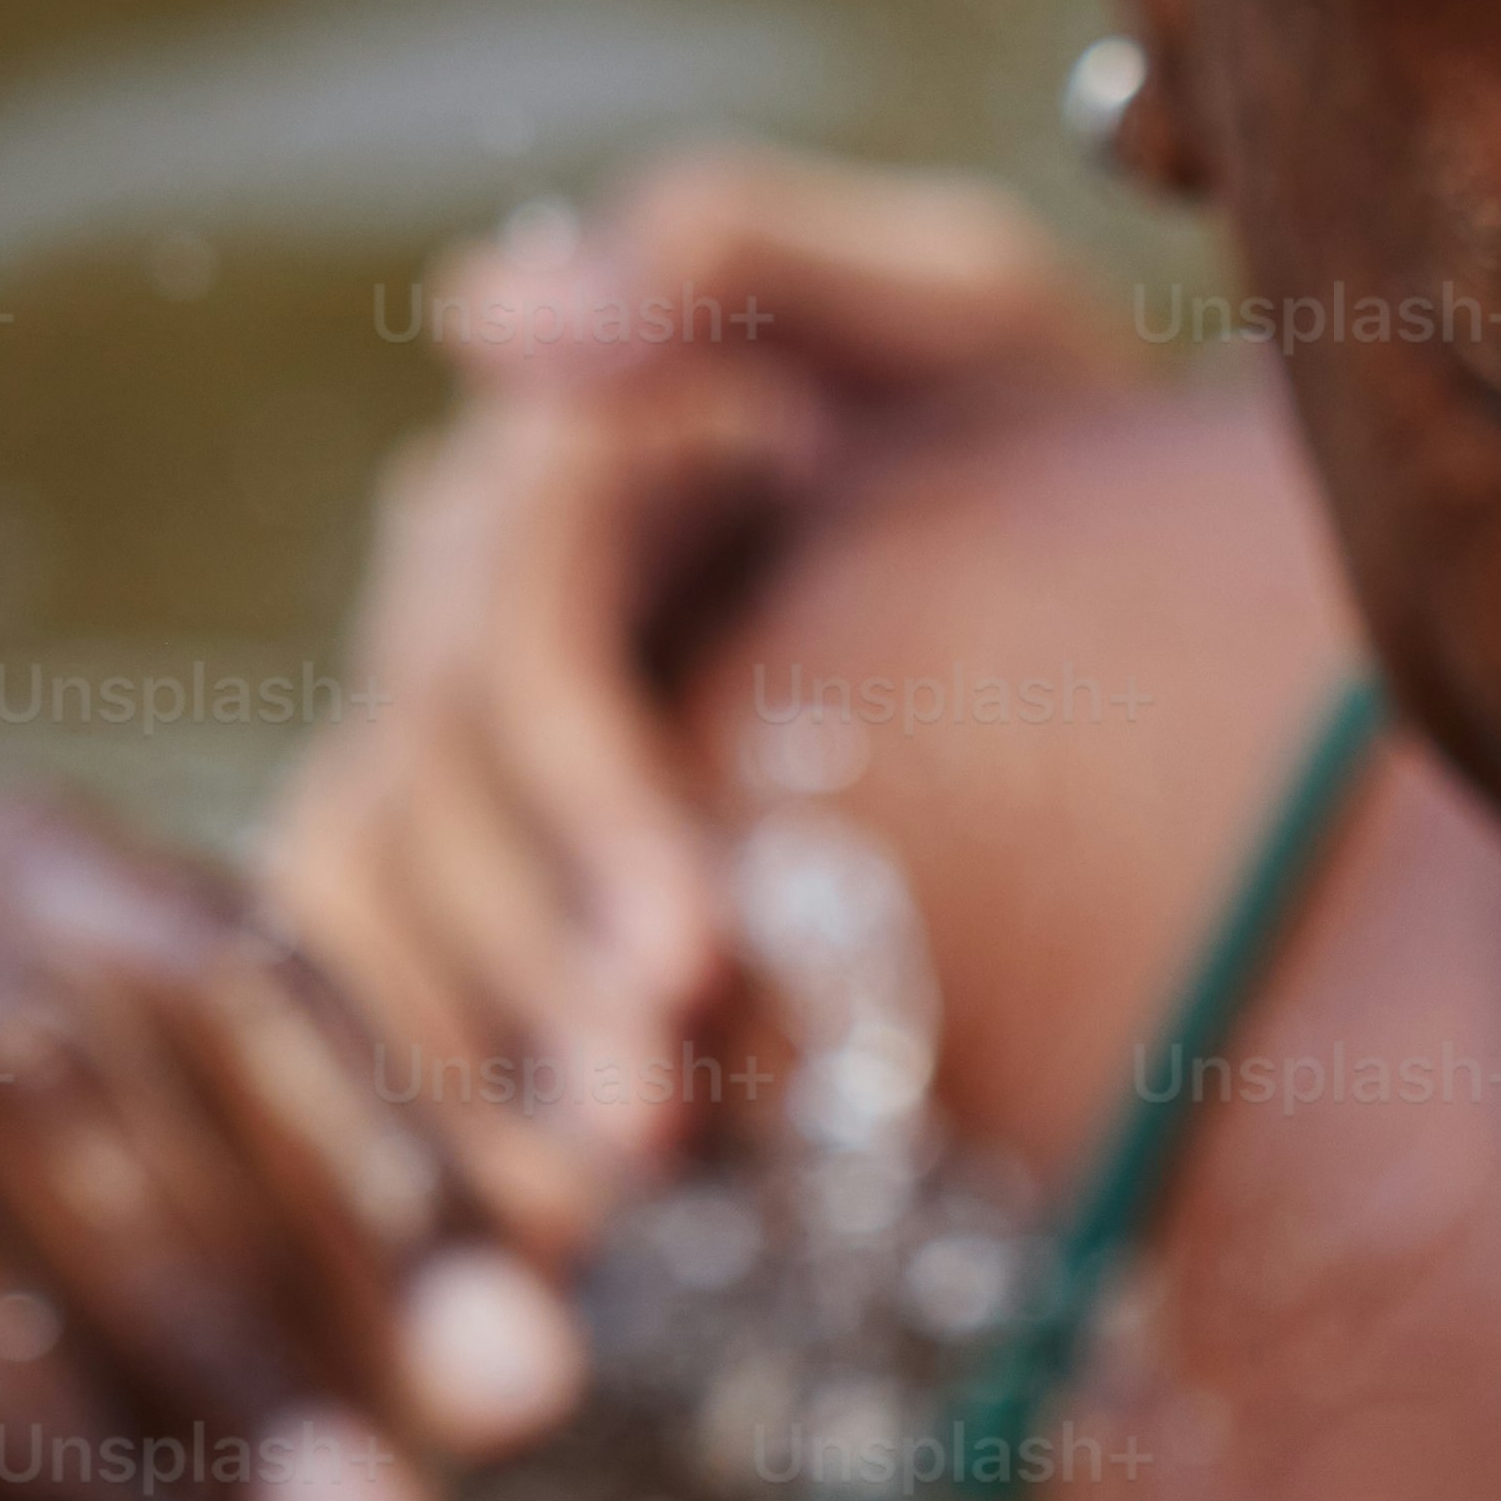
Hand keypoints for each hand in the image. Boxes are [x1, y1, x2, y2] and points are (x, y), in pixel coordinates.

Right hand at [0, 788, 583, 1500]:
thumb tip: (537, 1373)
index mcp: (8, 871)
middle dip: (233, 1349)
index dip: (384, 1173)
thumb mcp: (240, 1306)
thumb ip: (393, 1300)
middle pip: (33, 1080)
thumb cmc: (18, 1336)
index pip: (219, 966)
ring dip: (48, 1447)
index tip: (523, 1395)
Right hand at [277, 149, 1138, 1255]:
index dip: (584, 798)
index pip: (511, 628)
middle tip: (660, 1139)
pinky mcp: (452, 886)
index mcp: (567, 457)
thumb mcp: (967, 318)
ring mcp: (435, 747)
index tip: (699, 967)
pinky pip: (373, 1001)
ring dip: (472, 1068)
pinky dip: (442, 1118)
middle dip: (536, 975)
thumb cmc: (1053, 450)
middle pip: (429, 793)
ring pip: (371, 907)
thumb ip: (756, 259)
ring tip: (601, 1212)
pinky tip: (533, 1242)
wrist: (1130, 608)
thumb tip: (488, 316)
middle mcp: (461, 602)